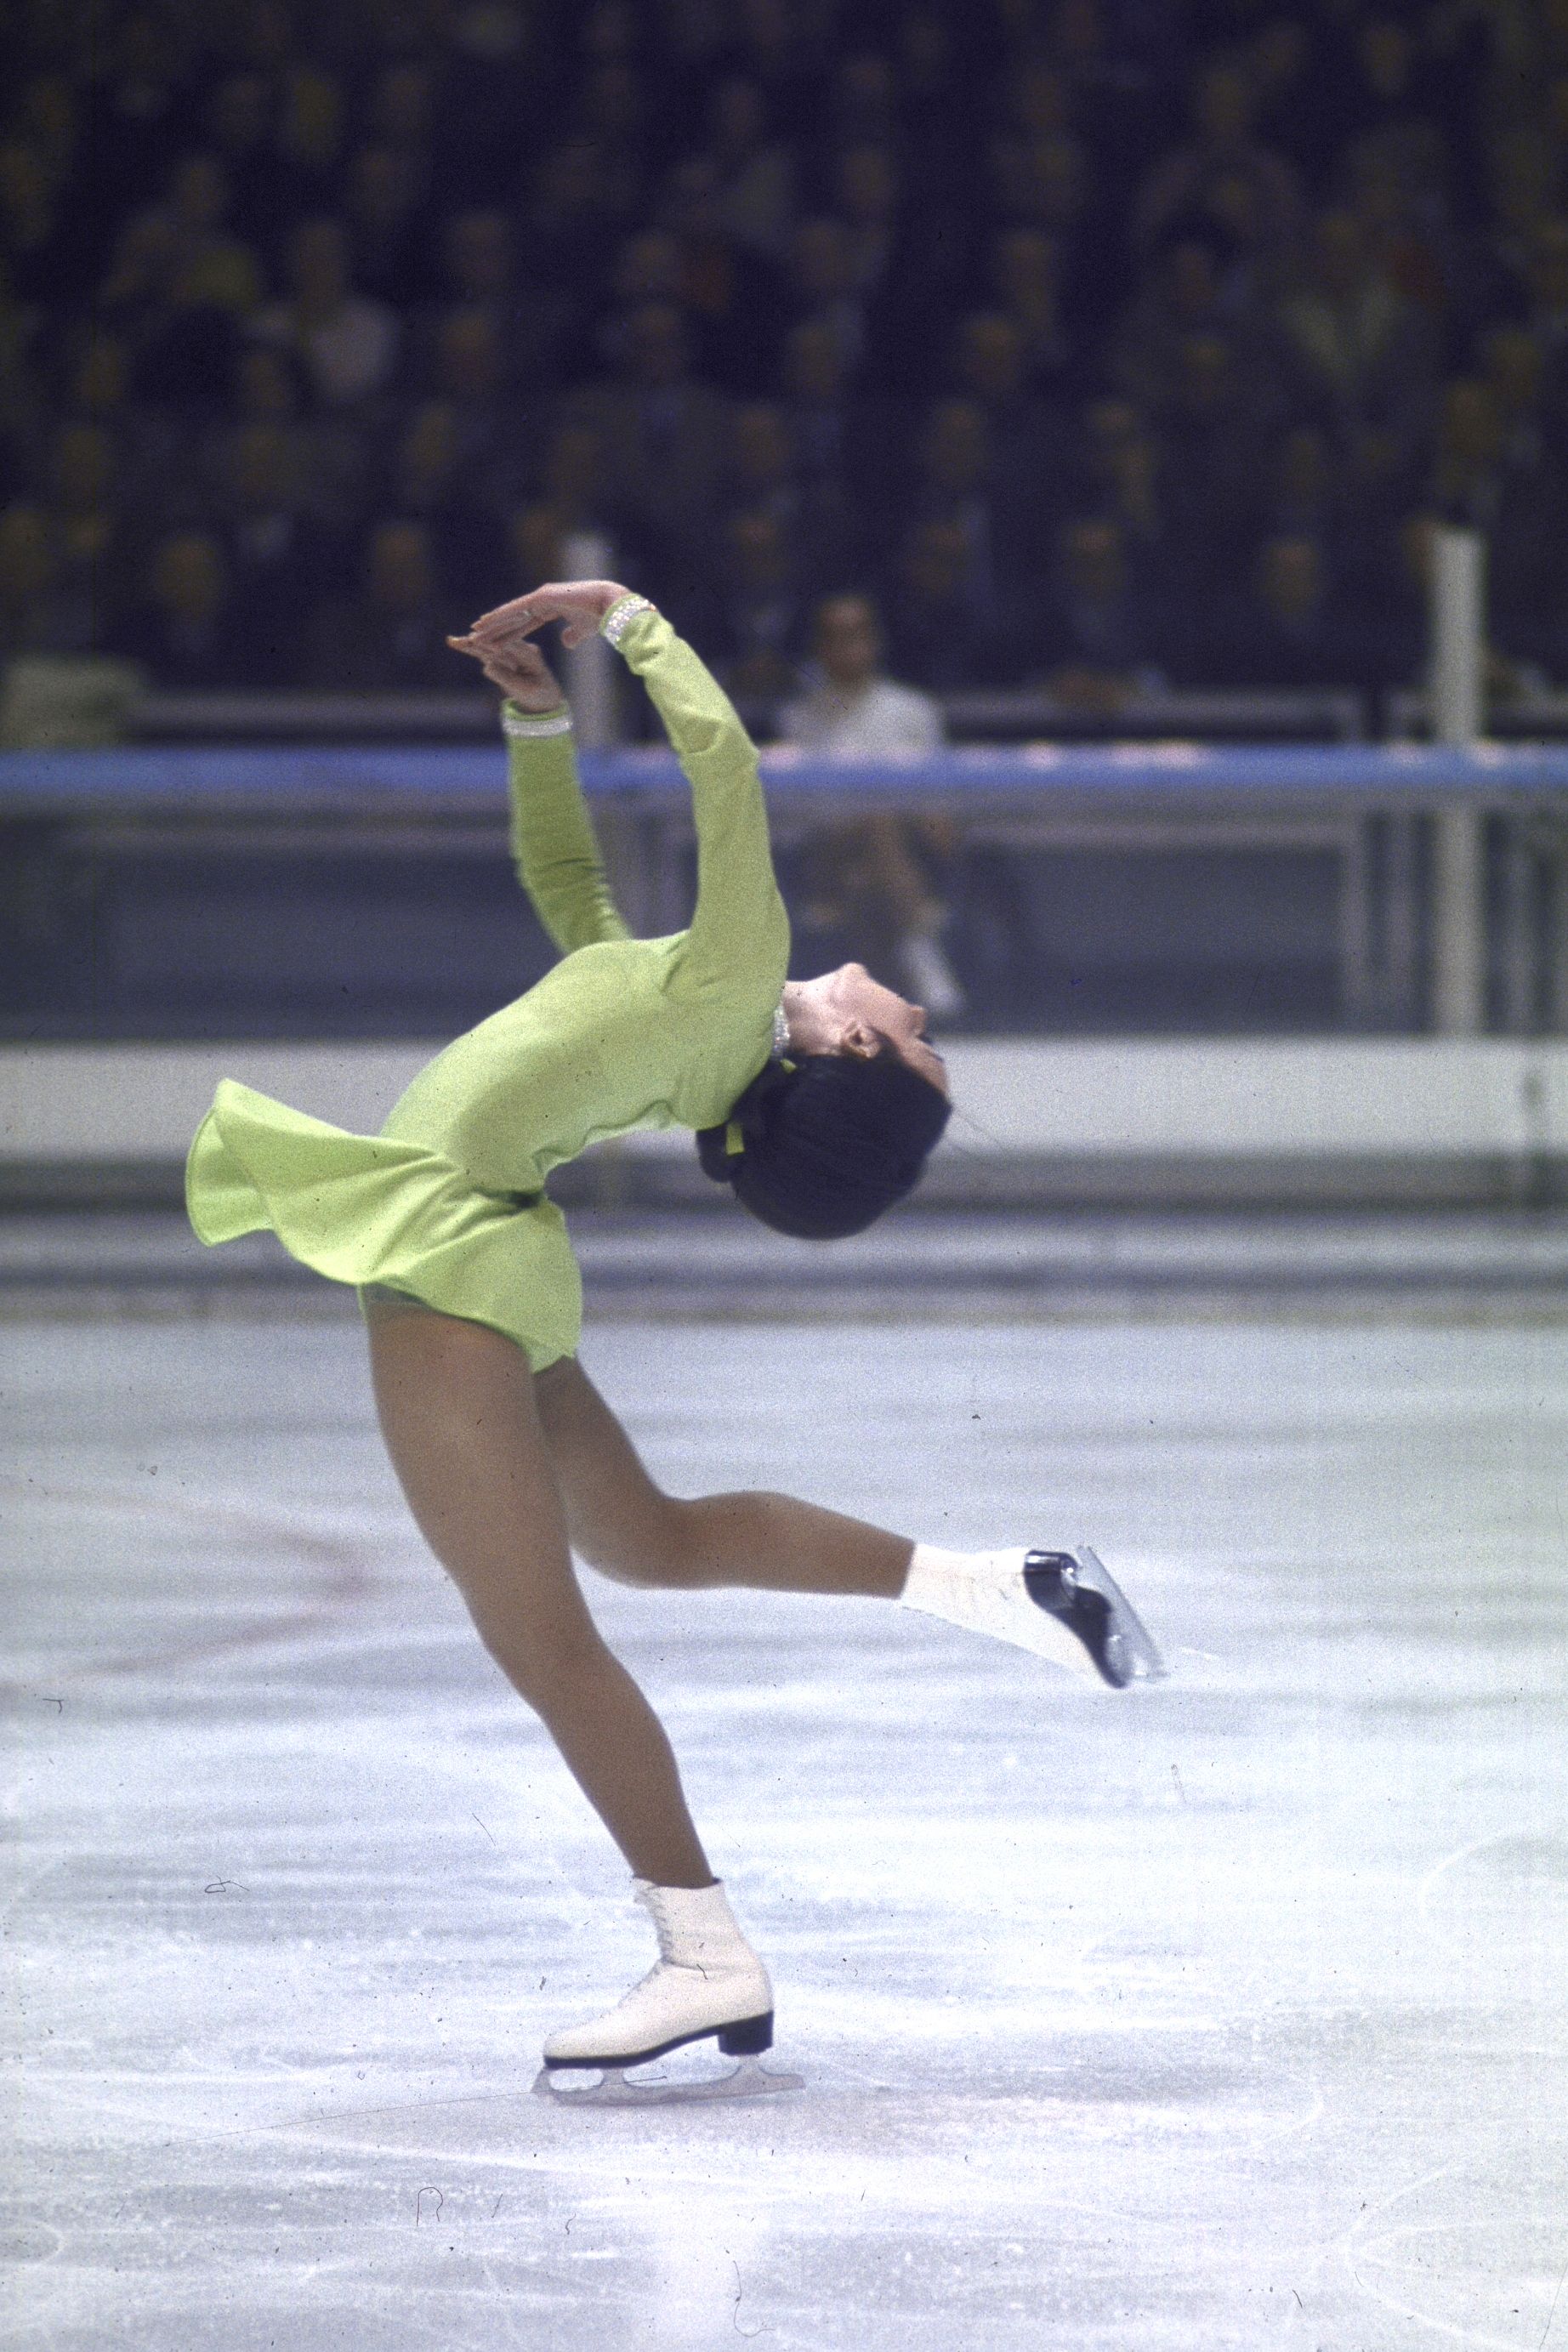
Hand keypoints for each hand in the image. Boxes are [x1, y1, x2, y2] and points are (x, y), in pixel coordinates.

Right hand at [446, 629, 563, 709]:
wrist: (544, 697)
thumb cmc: (538, 695)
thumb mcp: (525, 690)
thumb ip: (506, 678)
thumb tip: (486, 666)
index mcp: (530, 654)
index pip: (510, 646)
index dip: (493, 643)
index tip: (478, 641)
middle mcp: (520, 648)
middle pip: (496, 642)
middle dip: (479, 640)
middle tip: (463, 638)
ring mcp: (509, 651)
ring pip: (487, 646)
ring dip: (470, 643)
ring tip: (452, 640)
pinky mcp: (500, 655)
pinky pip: (483, 651)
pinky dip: (470, 648)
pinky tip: (454, 642)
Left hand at [460, 579, 631, 654]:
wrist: (610, 604)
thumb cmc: (599, 616)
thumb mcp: (582, 631)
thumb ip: (572, 636)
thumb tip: (565, 642)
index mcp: (551, 607)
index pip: (524, 622)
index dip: (510, 631)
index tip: (496, 640)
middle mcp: (543, 600)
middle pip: (514, 617)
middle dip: (495, 627)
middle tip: (477, 635)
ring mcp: (541, 597)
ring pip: (511, 612)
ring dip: (492, 622)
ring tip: (475, 630)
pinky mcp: (542, 597)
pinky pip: (517, 609)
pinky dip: (501, 616)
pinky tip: (486, 621)